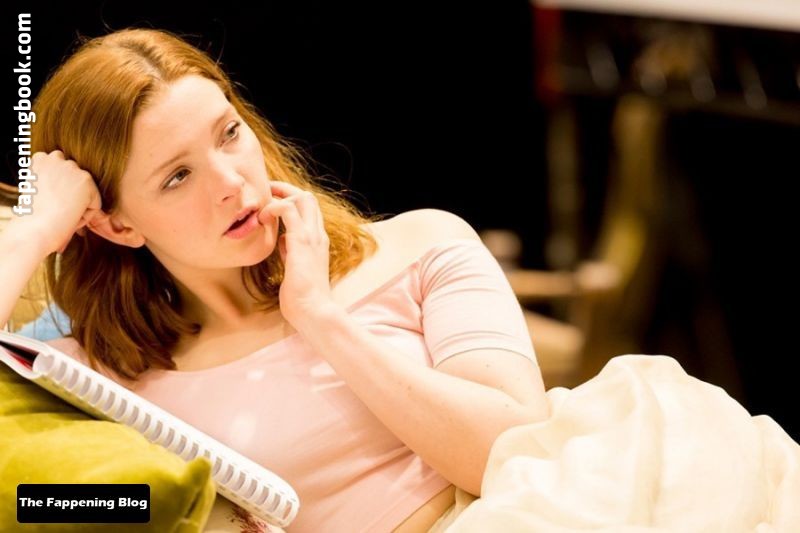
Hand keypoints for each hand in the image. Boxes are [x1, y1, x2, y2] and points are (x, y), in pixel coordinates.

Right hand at [9, 150, 102, 255]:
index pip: (64, 176)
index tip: (47, 203)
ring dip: (78, 205)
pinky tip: (70, 216)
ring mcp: (71, 167)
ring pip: (86, 193)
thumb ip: (52, 183)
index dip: (57, 194)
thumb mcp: (38, 192)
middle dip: (70, 196)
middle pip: (76, 182)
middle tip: (55, 209)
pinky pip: (95, 204)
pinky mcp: (85, 180)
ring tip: (60, 213)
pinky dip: (86, 215)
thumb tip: (69, 189)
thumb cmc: (33, 219)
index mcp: (40, 159)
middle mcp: (55, 158)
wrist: (35, 229)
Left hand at [258, 181, 333, 326]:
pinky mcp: (302, 241)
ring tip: (261, 206)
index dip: (290, 200)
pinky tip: (262, 218)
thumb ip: (291, 252)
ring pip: (303, 197)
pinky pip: (288, 210)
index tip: (271, 201)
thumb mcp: (296, 268)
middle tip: (265, 193)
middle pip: (308, 197)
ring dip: (279, 195)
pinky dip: (274, 207)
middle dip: (285, 190)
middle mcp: (318, 235)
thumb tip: (282, 241)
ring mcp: (312, 237)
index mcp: (317, 241)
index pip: (309, 210)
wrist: (314, 311)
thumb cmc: (303, 297)